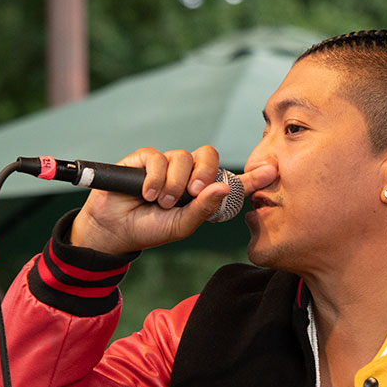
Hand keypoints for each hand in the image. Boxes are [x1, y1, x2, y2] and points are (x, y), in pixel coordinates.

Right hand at [71, 145, 276, 253]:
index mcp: (201, 191)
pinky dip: (155, 177)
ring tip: (162, 202)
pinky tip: (148, 193)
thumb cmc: (151, 229)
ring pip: (182, 157)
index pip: (230, 180)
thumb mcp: (182, 225)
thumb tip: (223, 187)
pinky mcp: (144, 159)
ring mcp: (167, 164)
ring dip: (174, 182)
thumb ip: (204, 209)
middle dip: (205, 172)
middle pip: (208, 156)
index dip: (251, 176)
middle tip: (194, 192)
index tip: (271, 172)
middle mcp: (187, 173)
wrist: (115, 230)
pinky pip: (157, 157)